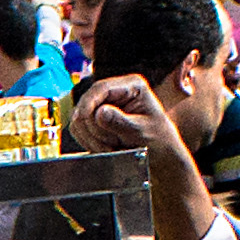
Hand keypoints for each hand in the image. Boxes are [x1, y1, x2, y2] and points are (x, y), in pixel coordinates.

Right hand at [71, 74, 199, 205]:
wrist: (160, 153)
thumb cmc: (158, 140)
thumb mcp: (142, 131)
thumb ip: (121, 122)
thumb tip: (99, 112)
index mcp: (132, 86)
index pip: (101, 88)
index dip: (89, 103)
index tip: (84, 119)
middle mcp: (116, 91)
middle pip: (86, 103)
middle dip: (94, 128)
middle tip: (111, 145)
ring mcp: (104, 104)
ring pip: (80, 118)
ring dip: (92, 137)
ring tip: (111, 147)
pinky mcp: (96, 118)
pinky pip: (79, 129)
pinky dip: (88, 141)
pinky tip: (104, 147)